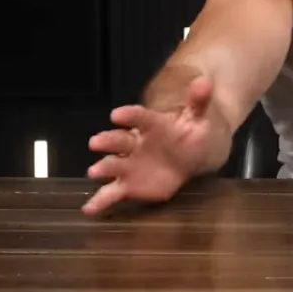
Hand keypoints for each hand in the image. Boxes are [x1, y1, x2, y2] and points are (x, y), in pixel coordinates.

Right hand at [82, 76, 218, 215]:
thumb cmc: (188, 132)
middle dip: (107, 141)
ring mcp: (128, 164)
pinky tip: (88, 209)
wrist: (189, 156)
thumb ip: (198, 101)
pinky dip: (99, 201)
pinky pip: (111, 193)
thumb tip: (204, 82)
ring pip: (112, 165)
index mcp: (150, 124)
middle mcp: (133, 143)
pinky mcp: (128, 185)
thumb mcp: (197, 116)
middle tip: (95, 142)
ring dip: (103, 168)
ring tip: (94, 172)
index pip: (138, 117)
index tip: (116, 114)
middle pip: (119, 140)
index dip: (128, 115)